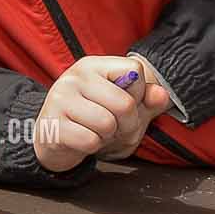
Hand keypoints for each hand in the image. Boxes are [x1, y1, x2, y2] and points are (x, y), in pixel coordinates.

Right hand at [31, 56, 169, 170]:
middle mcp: (75, 77)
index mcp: (94, 66)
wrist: (54, 139)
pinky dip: (92, 147)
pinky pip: (89, 140)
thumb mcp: (124, 108)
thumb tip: (162, 95)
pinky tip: (82, 139)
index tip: (123, 102)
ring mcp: (60, 99)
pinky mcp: (52, 124)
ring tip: (96, 132)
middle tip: (114, 127)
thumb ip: (147, 100)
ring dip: (107, 137)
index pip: (135, 70)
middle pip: (125, 103)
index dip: (138, 93)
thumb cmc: (93, 120)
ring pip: (107, 123)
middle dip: (127, 124)